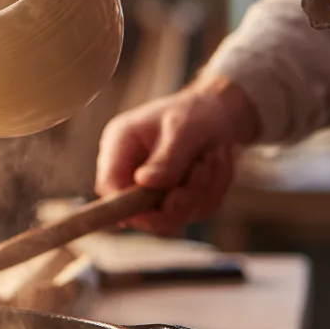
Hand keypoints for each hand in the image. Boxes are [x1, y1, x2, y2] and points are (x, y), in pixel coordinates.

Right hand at [95, 74, 259, 234]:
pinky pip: (192, 212)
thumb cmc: (196, 112)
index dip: (131, 203)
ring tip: (212, 158)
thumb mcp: (184, 127)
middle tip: (203, 172)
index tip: (168, 199)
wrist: (220, 114)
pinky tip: (215, 165)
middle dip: (178, 200)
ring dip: (200, 193)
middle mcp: (128, 170)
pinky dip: (211, 192)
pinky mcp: (171, 200)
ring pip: (170, 216)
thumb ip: (167, 157)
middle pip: (138, 212)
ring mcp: (149, 189)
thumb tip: (144, 182)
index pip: (109, 186)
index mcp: (119, 144)